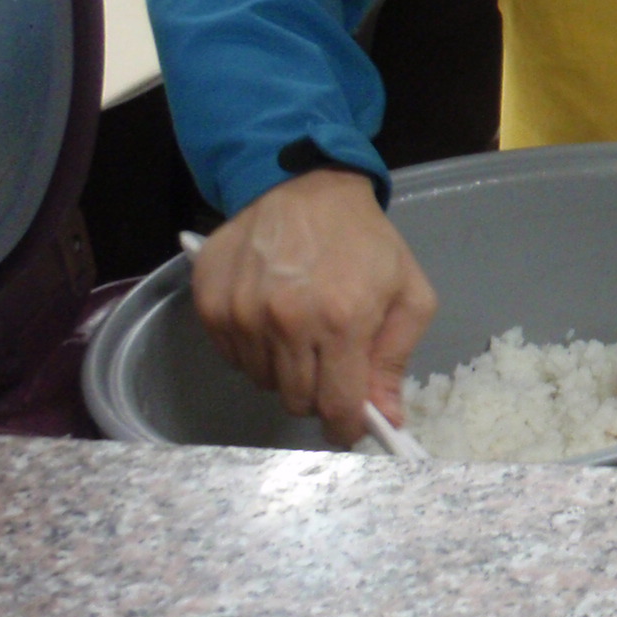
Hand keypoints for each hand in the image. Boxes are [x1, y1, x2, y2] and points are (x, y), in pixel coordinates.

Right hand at [187, 167, 437, 445]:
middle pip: (297, 401)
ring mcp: (242, 315)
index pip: (337, 405)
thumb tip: (387, 417)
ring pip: (263, 382)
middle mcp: (286, 323)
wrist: (305, 187)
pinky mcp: (209, 305)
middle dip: (318, 395)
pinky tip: (271, 319)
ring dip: (285, 371)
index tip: (349, 429)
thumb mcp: (407, 292)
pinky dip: (253, 351)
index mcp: (343, 321)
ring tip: (302, 333)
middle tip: (330, 367)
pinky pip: (232, 358)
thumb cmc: (365, 241)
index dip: (346, 427)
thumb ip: (396, 358)